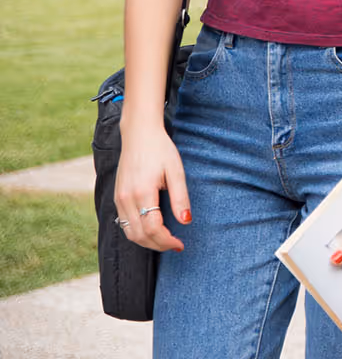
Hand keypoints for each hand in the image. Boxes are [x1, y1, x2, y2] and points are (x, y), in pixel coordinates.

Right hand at [114, 120, 188, 252]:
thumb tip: (186, 221)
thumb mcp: (176, 171)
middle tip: (176, 245)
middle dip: (158, 245)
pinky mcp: (117, 198)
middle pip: (139, 235)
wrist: (139, 135)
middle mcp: (126, 199)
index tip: (181, 244)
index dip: (167, 241)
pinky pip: (124, 223)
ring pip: (129, 233)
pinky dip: (137, 232)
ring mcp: (119, 199)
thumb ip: (180, 197)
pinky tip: (151, 230)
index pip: (152, 229)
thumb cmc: (160, 150)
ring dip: (147, 241)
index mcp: (142, 193)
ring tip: (165, 240)